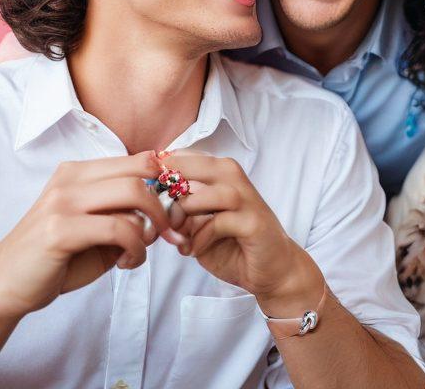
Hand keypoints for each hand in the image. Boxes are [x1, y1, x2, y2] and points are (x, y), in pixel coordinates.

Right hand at [0, 152, 176, 323]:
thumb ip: (124, 215)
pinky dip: (135, 248)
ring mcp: (63, 202)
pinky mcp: (60, 230)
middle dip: (164, 205)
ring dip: (150, 228)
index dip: (164, 183)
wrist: (3, 286)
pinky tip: (127, 263)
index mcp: (78, 172)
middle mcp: (70, 179)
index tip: (171, 211)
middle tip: (167, 233)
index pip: (137, 160)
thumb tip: (164, 212)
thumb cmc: (54, 259)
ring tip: (140, 252)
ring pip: (133, 194)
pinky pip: (118, 228)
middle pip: (140, 172)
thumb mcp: (94, 230)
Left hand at [164, 152, 324, 315]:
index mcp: (220, 172)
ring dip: (183, 218)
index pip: (183, 157)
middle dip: (168, 193)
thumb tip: (153, 201)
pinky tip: (194, 250)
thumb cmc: (234, 243)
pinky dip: (199, 239)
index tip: (152, 199)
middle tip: (163, 217)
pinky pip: (216, 223)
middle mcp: (233, 178)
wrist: (272, 268)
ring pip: (202, 195)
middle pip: (191, 167)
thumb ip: (182, 209)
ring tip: (178, 236)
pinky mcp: (252, 221)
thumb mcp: (200, 222)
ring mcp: (245, 198)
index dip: (161, 176)